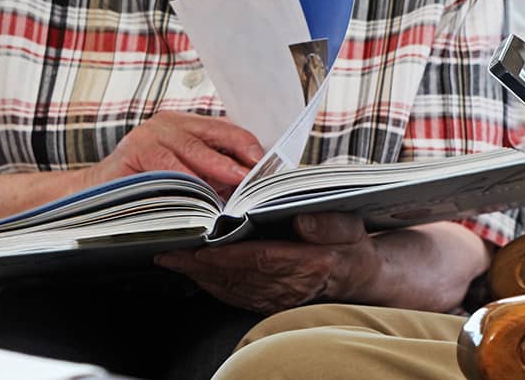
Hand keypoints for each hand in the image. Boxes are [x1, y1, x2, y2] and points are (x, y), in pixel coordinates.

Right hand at [90, 111, 263, 196]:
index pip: (224, 129)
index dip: (247, 144)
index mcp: (183, 124)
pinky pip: (167, 167)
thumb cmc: (144, 187)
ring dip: (218, 169)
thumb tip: (248, 182)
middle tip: (258, 172)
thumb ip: (210, 171)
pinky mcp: (133, 151)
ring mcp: (149, 134)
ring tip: (239, 183)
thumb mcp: (183, 174)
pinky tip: (203, 194)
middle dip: (239, 155)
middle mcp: (167, 123)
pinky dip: (187, 181)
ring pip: (192, 150)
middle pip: (213, 135)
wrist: (94, 194)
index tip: (268, 160)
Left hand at [155, 213, 377, 313]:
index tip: (201, 247)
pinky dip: (211, 285)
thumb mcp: (350, 225)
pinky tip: (194, 274)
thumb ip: (328, 223)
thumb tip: (301, 219)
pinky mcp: (269, 304)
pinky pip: (235, 297)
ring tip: (171, 259)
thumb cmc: (350, 244)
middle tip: (167, 250)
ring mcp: (278, 299)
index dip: (229, 255)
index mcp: (311, 263)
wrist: (357, 276)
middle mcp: (291, 286)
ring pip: (231, 288)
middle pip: (238, 276)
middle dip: (200, 265)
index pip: (262, 259)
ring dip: (198, 276)